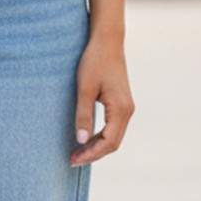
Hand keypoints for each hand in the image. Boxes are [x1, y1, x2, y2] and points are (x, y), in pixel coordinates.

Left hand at [70, 36, 133, 165]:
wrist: (107, 41)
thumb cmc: (94, 62)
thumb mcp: (85, 89)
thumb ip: (83, 115)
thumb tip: (81, 141)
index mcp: (121, 109)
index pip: (108, 143)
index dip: (91, 154)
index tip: (73, 159)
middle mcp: (128, 111)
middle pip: (113, 143)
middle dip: (93, 154)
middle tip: (72, 160)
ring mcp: (126, 107)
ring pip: (113, 136)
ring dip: (96, 146)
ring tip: (77, 152)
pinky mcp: (121, 103)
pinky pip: (113, 127)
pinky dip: (100, 136)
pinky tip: (86, 138)